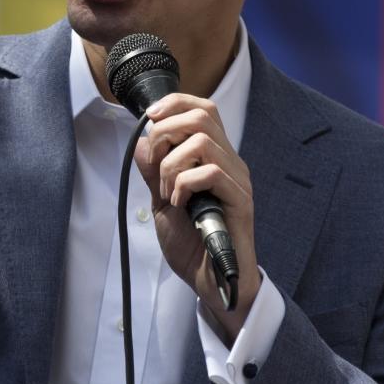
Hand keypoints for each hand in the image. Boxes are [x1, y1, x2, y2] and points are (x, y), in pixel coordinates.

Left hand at [134, 93, 260, 340]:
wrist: (209, 281)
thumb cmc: (191, 244)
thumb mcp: (161, 203)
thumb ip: (153, 173)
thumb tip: (143, 141)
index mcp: (214, 158)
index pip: (203, 109)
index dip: (176, 103)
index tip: (150, 117)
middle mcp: (230, 162)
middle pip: (204, 114)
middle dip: (167, 130)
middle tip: (155, 162)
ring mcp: (237, 180)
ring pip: (203, 142)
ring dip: (172, 164)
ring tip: (168, 192)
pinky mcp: (240, 199)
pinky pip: (211, 172)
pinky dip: (184, 184)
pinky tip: (179, 204)